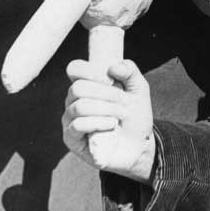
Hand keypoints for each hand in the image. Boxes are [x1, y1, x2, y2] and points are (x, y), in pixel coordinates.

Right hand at [63, 58, 155, 179]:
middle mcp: (74, 99)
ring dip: (105, 109)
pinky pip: (77, 125)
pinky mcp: (70, 138)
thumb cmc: (135, 114)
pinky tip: (112, 125)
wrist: (138, 144)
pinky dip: (98, 123)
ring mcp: (70, 119)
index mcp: (87, 83)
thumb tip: (112, 66)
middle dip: (105, 94)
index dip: (91, 71)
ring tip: (119, 116)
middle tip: (122, 101)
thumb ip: (130, 71)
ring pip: (79, 106)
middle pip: (77, 87)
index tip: (110, 79)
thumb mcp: (139, 89)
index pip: (75, 68)